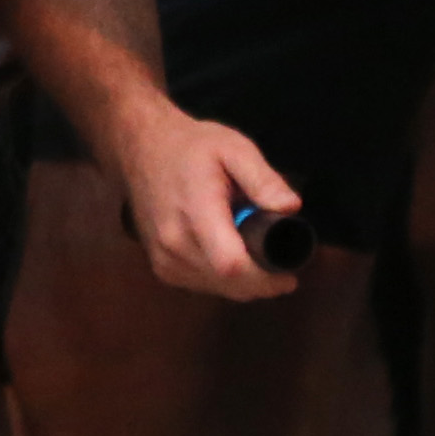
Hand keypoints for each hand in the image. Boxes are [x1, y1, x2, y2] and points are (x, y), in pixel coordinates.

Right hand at [114, 108, 305, 298]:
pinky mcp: (160, 266)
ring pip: (217, 289)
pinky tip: (230, 257)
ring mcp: (163, 258)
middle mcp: (174, 243)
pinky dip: (223, 281)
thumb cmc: (192, 146)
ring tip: (254, 253)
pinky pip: (202, 285)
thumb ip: (263, 179)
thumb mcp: (235, 149)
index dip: (265, 279)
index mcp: (195, 213)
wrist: (142, 149)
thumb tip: (291, 208)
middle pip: (229, 284)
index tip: (289, 276)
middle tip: (279, 264)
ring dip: (243, 282)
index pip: (231, 266)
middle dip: (261, 282)